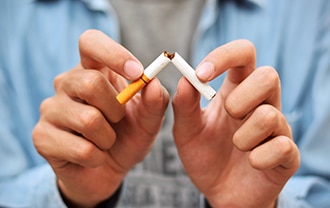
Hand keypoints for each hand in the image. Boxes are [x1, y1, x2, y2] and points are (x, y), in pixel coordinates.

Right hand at [32, 30, 168, 206]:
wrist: (107, 171)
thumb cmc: (127, 137)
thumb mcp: (148, 120)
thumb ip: (156, 101)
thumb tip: (153, 83)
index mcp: (93, 70)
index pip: (90, 42)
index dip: (113, 53)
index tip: (137, 73)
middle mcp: (67, 83)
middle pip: (90, 83)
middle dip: (116, 109)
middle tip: (118, 121)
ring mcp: (51, 108)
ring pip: (88, 119)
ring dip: (108, 138)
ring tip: (105, 141)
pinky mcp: (41, 135)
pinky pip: (80, 149)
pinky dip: (97, 157)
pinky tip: (93, 156)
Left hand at [172, 40, 299, 207]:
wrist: (218, 192)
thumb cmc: (205, 155)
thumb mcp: (186, 130)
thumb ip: (184, 105)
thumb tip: (185, 78)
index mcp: (236, 91)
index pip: (243, 54)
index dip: (225, 56)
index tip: (202, 74)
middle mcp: (260, 104)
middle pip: (268, 75)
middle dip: (241, 97)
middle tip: (227, 115)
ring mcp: (277, 128)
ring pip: (271, 115)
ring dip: (243, 135)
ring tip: (235, 146)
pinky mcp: (287, 154)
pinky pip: (282, 147)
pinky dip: (259, 157)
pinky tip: (251, 163)